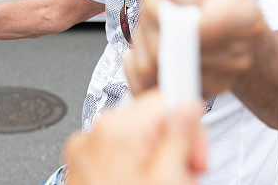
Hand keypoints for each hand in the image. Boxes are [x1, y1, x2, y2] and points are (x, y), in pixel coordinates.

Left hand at [64, 89, 205, 184]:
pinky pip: (115, 157)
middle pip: (150, 122)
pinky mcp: (80, 168)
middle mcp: (95, 134)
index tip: (196, 150)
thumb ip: (180, 137)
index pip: (164, 100)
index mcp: (118, 129)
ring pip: (135, 142)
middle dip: (172, 149)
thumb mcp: (170, 180)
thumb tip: (187, 105)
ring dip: (155, 163)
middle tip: (183, 178)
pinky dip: (133, 172)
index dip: (188, 125)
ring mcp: (84, 152)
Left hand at [124, 0, 268, 97]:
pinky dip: (136, 62)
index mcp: (244, 18)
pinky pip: (145, 86)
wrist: (229, 29)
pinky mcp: (189, 97)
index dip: (162, 6)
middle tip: (155, 4)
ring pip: (152, 68)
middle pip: (167, 48)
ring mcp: (215, 84)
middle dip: (148, 21)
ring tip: (156, 24)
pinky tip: (149, 44)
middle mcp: (235, 58)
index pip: (192, 24)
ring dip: (142, 40)